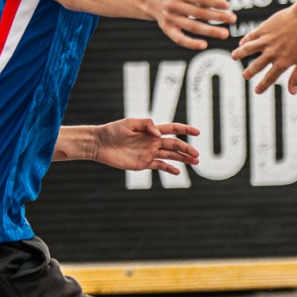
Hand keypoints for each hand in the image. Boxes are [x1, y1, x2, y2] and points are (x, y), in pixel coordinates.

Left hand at [63, 118, 200, 173]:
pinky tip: (178, 172)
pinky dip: (169, 169)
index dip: (185, 129)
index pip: (172, 129)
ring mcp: (149, 153)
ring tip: (195, 161)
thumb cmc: (112, 131)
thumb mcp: (128, 123)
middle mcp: (153, 142)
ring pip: (170, 156)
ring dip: (183, 159)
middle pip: (174, 145)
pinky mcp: (143, 163)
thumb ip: (146, 125)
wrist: (100, 144)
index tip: (197, 132)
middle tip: (197, 154)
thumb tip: (158, 133)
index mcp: (151, 131)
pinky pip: (159, 166)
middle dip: (186, 149)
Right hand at [146, 0, 234, 49]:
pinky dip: (191, 43)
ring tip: (225, 33)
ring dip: (210, 31)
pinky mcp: (167, 29)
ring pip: (192, 26)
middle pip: (199, 13)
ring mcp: (170, 18)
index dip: (215, 2)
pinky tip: (204, 45)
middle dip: (217, 17)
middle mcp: (174, 5)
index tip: (228, 6)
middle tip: (233, 19)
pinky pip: (179, 39)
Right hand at [233, 2, 296, 93]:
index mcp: (282, 63)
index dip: (262, 86)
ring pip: (248, 49)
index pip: (269, 78)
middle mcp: (271, 53)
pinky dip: (245, 40)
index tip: (257, 91)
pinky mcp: (264, 29)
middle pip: (256, 66)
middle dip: (249, 72)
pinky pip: (252, 36)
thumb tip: (292, 92)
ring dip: (240, 53)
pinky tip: (241, 42)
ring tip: (234, 57)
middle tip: (245, 76)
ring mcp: (266, 40)